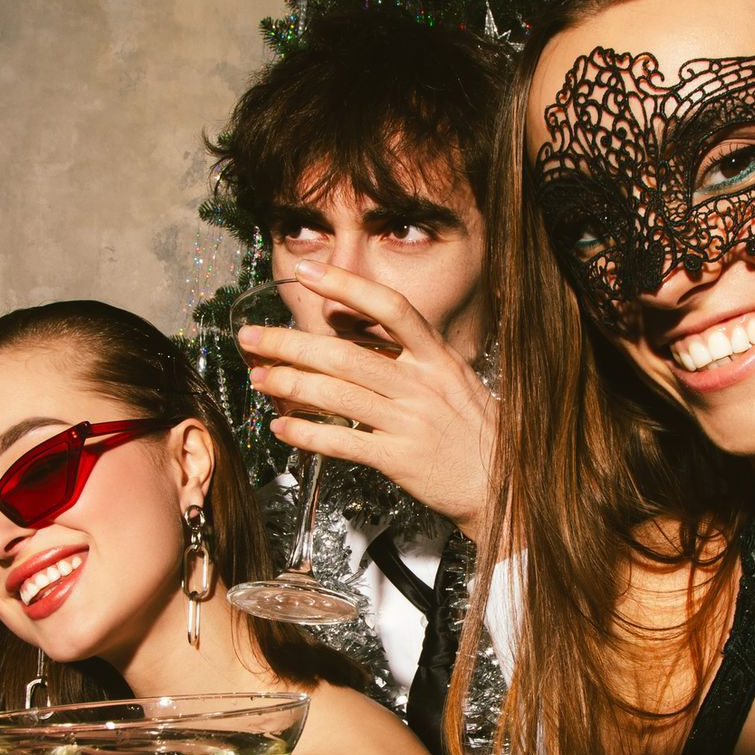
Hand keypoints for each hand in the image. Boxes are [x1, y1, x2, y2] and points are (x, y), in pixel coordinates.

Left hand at [242, 259, 497, 539]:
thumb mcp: (450, 376)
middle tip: (252, 337)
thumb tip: (347, 320)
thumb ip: (406, 350)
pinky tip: (282, 429)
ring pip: (337, 397)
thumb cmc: (470, 427)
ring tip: (259, 378)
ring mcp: (410, 422)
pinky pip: (343, 443)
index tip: (308, 272)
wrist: (502, 481)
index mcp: (436, 357)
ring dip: (289, 385)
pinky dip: (307, 435)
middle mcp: (422, 384)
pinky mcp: (400, 460)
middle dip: (290, 343)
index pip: (390, 308)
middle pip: (345, 355)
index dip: (347, 286)